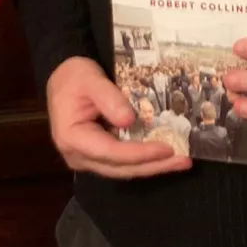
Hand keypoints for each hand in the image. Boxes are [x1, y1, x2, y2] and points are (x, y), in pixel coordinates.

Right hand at [46, 56, 191, 179]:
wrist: (62, 77)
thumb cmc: (74, 76)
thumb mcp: (89, 78)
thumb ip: (108, 97)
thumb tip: (129, 120)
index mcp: (72, 138)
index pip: (111, 152)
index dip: (140, 153)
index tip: (167, 148)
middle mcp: (78, 156)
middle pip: (120, 168)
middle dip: (154, 166)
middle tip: (183, 161)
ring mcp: (87, 159)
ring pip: (123, 170)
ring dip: (152, 166)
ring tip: (181, 161)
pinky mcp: (97, 156)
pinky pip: (122, 163)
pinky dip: (143, 160)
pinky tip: (163, 156)